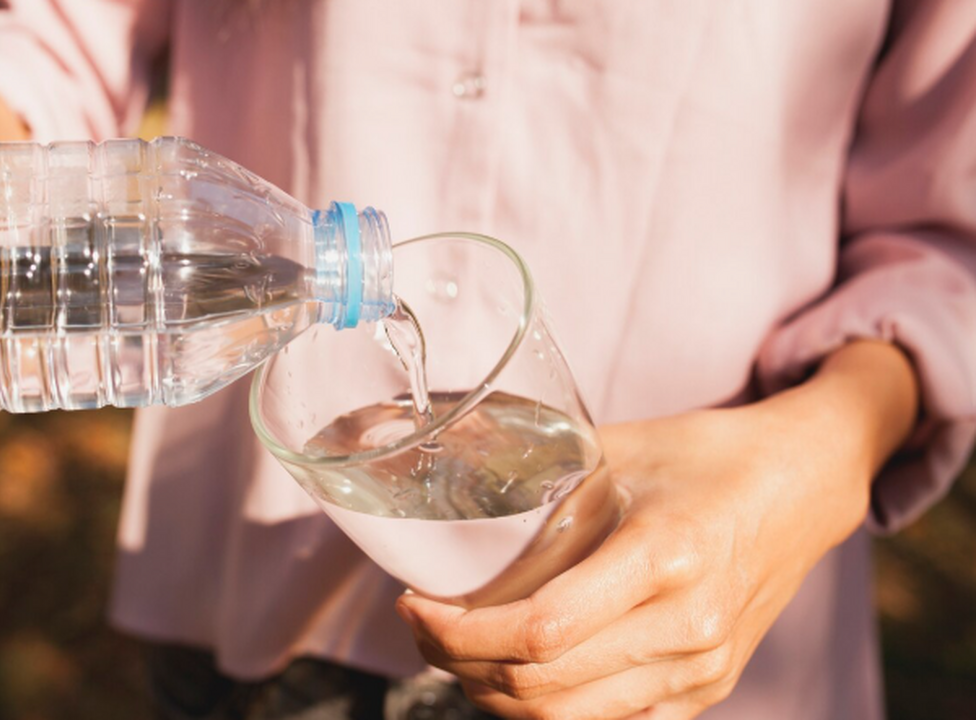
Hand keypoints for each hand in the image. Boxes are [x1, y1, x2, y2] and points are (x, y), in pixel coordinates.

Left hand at [396, 341, 918, 718]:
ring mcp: (701, 668)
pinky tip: (512, 675)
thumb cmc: (710, 456)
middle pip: (542, 684)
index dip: (461, 632)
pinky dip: (546, 711)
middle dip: (459, 664)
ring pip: (567, 718)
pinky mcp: (707, 689)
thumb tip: (448, 463)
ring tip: (456, 652)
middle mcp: (687, 625)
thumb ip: (537, 465)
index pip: (541, 629)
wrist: (804, 485)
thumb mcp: (619, 446)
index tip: (418, 604)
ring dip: (493, 694)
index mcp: (665, 556)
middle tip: (423, 625)